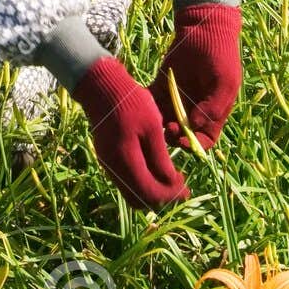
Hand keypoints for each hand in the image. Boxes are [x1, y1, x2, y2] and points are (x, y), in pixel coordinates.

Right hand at [70, 56, 189, 208]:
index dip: (170, 195)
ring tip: (171, 178)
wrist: (102, 89)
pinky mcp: (107, 159)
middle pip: (139, 200)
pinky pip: (126, 181)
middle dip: (162, 197)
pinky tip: (155, 168)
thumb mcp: (152, 128)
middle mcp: (114, 169)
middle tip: (180, 187)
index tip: (186, 189)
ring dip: (152, 190)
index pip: (150, 193)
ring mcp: (108, 165)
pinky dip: (142, 181)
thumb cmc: (131, 104)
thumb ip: (161, 159)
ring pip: (132, 192)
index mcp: (125, 162)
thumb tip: (172, 184)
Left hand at [151, 3, 242, 150]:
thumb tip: (194, 126)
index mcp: (213, 112)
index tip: (184, 141)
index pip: (205, 139)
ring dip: (158, 124)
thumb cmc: (221, 55)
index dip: (195, 145)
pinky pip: (151, 101)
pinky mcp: (161, 85)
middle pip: (181, 133)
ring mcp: (176, 98)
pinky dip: (145, 106)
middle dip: (173, 136)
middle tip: (167, 128)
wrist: (204, 27)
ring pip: (164, 120)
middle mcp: (194, 109)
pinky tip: (142, 105)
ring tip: (155, 119)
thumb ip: (213, 106)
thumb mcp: (225, 82)